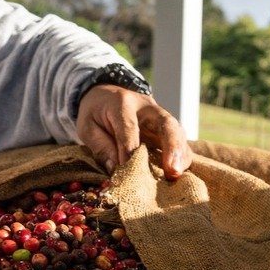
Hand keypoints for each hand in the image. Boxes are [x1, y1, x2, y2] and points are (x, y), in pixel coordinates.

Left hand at [76, 86, 191, 178]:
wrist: (107, 94)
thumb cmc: (96, 113)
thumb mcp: (88, 126)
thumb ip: (100, 146)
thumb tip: (115, 169)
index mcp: (122, 104)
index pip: (129, 128)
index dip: (129, 150)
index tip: (127, 171)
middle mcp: (147, 108)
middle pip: (166, 124)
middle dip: (172, 147)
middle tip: (172, 170)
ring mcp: (160, 118)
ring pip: (177, 133)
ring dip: (180, 155)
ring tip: (176, 174)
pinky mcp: (166, 129)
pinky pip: (179, 141)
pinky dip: (181, 157)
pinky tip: (177, 173)